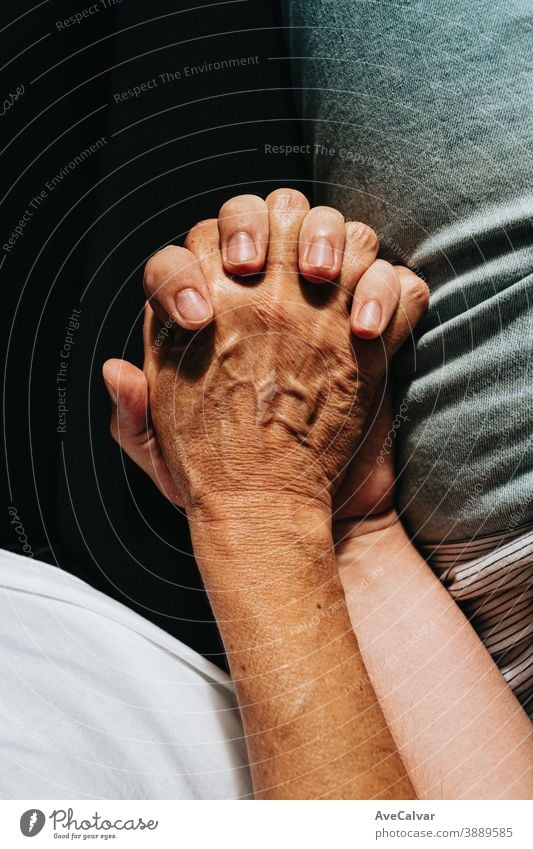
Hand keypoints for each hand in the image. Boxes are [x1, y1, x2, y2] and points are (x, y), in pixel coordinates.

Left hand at [104, 190, 427, 516]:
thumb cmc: (224, 477)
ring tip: (316, 277)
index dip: (180, 271)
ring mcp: (324, 306)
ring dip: (326, 235)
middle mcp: (264, 296)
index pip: (185, 254)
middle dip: (254, 224)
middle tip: (251, 267)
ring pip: (330, 226)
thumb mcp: (165, 456)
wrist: (289, 506)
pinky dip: (386, 290)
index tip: (195, 319)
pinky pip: (395, 282)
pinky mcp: (377, 332)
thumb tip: (116, 370)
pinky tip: (365, 332)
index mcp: (208, 312)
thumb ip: (135, 417)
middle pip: (261, 212)